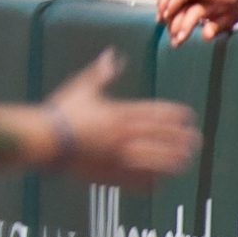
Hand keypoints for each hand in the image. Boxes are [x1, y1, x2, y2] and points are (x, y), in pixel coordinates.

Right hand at [45, 50, 198, 188]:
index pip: (158, 114)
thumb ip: (101, 73)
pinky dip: (149, 181)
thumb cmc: (59, 112)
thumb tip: (112, 54)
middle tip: (195, 142)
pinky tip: (157, 182)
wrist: (41, 140)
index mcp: (120, 113)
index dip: (177, 115)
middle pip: (163, 138)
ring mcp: (118, 156)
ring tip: (185, 163)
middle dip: (182, 140)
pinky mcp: (108, 173)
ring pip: (156, 161)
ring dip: (173, 162)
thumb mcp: (81, 88)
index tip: (189, 117)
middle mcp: (124, 135)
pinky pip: (134, 180)